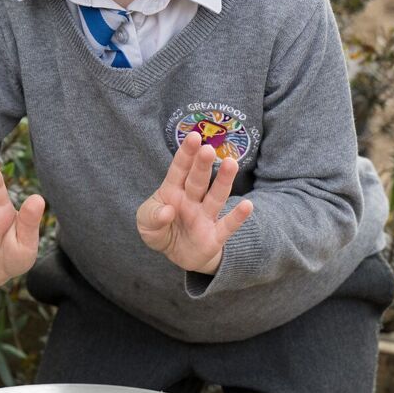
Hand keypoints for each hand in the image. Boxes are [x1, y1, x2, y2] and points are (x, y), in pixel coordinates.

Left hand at [138, 131, 253, 275]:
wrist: (176, 255)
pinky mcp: (215, 236)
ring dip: (223, 181)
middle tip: (208, 149)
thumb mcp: (146, 224)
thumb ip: (152, 216)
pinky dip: (237, 217)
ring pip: (216, 197)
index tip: (194, 137)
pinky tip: (247, 205)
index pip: (180, 169)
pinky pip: (228, 226)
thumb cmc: (160, 230)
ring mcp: (205, 217)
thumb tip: (167, 211)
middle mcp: (192, 199)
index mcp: (174, 190)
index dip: (186, 153)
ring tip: (231, 164)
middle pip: (198, 180)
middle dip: (203, 164)